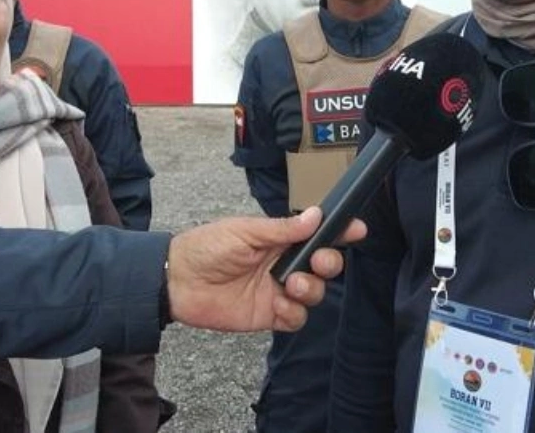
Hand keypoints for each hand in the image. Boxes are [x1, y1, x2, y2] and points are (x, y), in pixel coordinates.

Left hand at [166, 207, 366, 332]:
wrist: (177, 280)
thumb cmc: (206, 247)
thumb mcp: (245, 231)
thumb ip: (282, 228)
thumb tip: (315, 215)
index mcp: (279, 239)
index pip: (316, 234)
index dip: (339, 232)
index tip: (357, 229)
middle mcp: (283, 264)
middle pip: (324, 265)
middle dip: (329, 263)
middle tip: (318, 262)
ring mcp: (277, 290)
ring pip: (315, 293)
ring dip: (311, 289)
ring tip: (292, 285)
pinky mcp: (268, 315)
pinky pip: (295, 319)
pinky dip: (293, 313)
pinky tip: (278, 305)